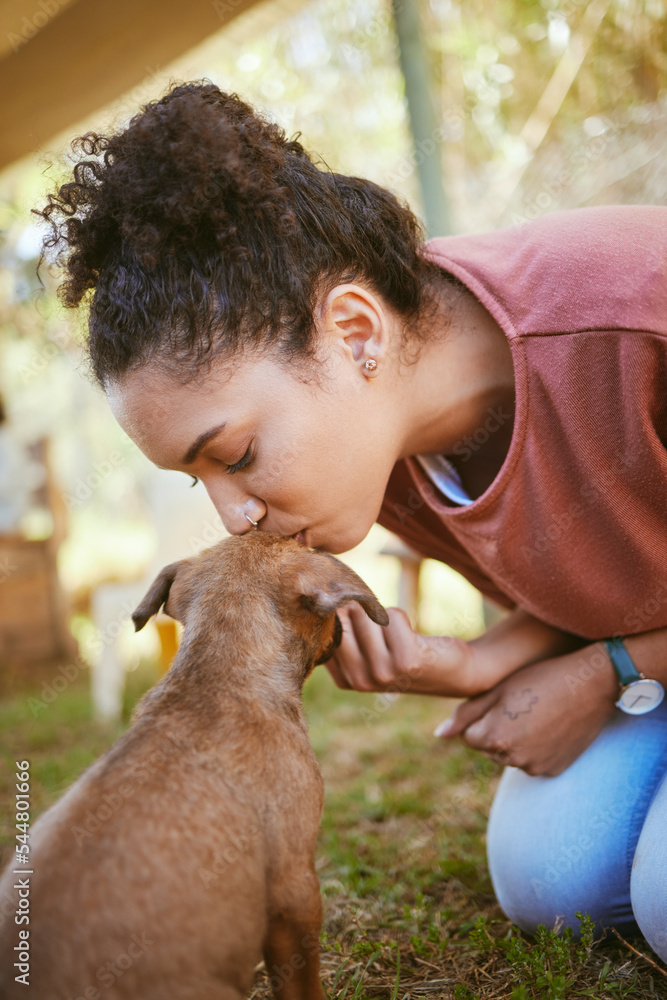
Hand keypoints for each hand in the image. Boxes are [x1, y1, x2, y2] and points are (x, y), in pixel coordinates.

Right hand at [324, 604, 483, 698]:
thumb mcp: (368, 646)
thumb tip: (330, 589)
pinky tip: (411, 635)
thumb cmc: (404, 650)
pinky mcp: (406, 660)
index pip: (325, 629)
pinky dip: (399, 616)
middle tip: (383, 628)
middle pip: (341, 618)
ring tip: (396, 634)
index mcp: (345, 680)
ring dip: (382, 614)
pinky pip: (390, 616)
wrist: (452, 671)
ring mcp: (382, 673)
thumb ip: (344, 626)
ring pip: (365, 614)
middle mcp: (360, 681)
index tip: (359, 619)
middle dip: (360, 610)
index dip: (340, 612)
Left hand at [434, 643, 618, 775]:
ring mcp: (535, 768)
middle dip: (495, 730)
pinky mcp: (553, 770)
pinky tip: (550, 727)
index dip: (482, 716)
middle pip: (488, 748)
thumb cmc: (539, 678)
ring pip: (509, 756)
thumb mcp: (498, 689)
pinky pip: (532, 762)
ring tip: (537, 714)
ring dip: (514, 740)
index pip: (468, 736)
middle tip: (521, 706)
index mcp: (494, 737)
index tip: (503, 701)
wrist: (589, 685)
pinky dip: (535, 749)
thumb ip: (465, 714)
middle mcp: (512, 759)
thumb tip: (439, 735)